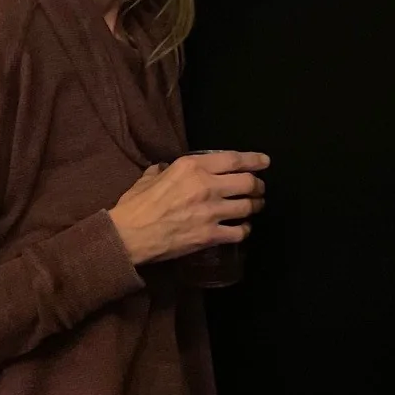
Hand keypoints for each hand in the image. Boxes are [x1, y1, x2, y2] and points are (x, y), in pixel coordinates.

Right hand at [109, 150, 268, 266]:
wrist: (129, 235)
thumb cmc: (136, 205)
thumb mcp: (149, 178)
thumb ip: (162, 170)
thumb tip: (164, 168)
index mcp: (192, 167)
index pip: (233, 160)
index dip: (254, 160)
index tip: (265, 161)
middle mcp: (206, 186)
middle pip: (247, 182)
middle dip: (258, 185)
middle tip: (259, 188)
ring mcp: (211, 212)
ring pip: (248, 206)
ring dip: (255, 206)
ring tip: (255, 207)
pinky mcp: (210, 235)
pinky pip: (239, 232)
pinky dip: (245, 230)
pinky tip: (243, 228)